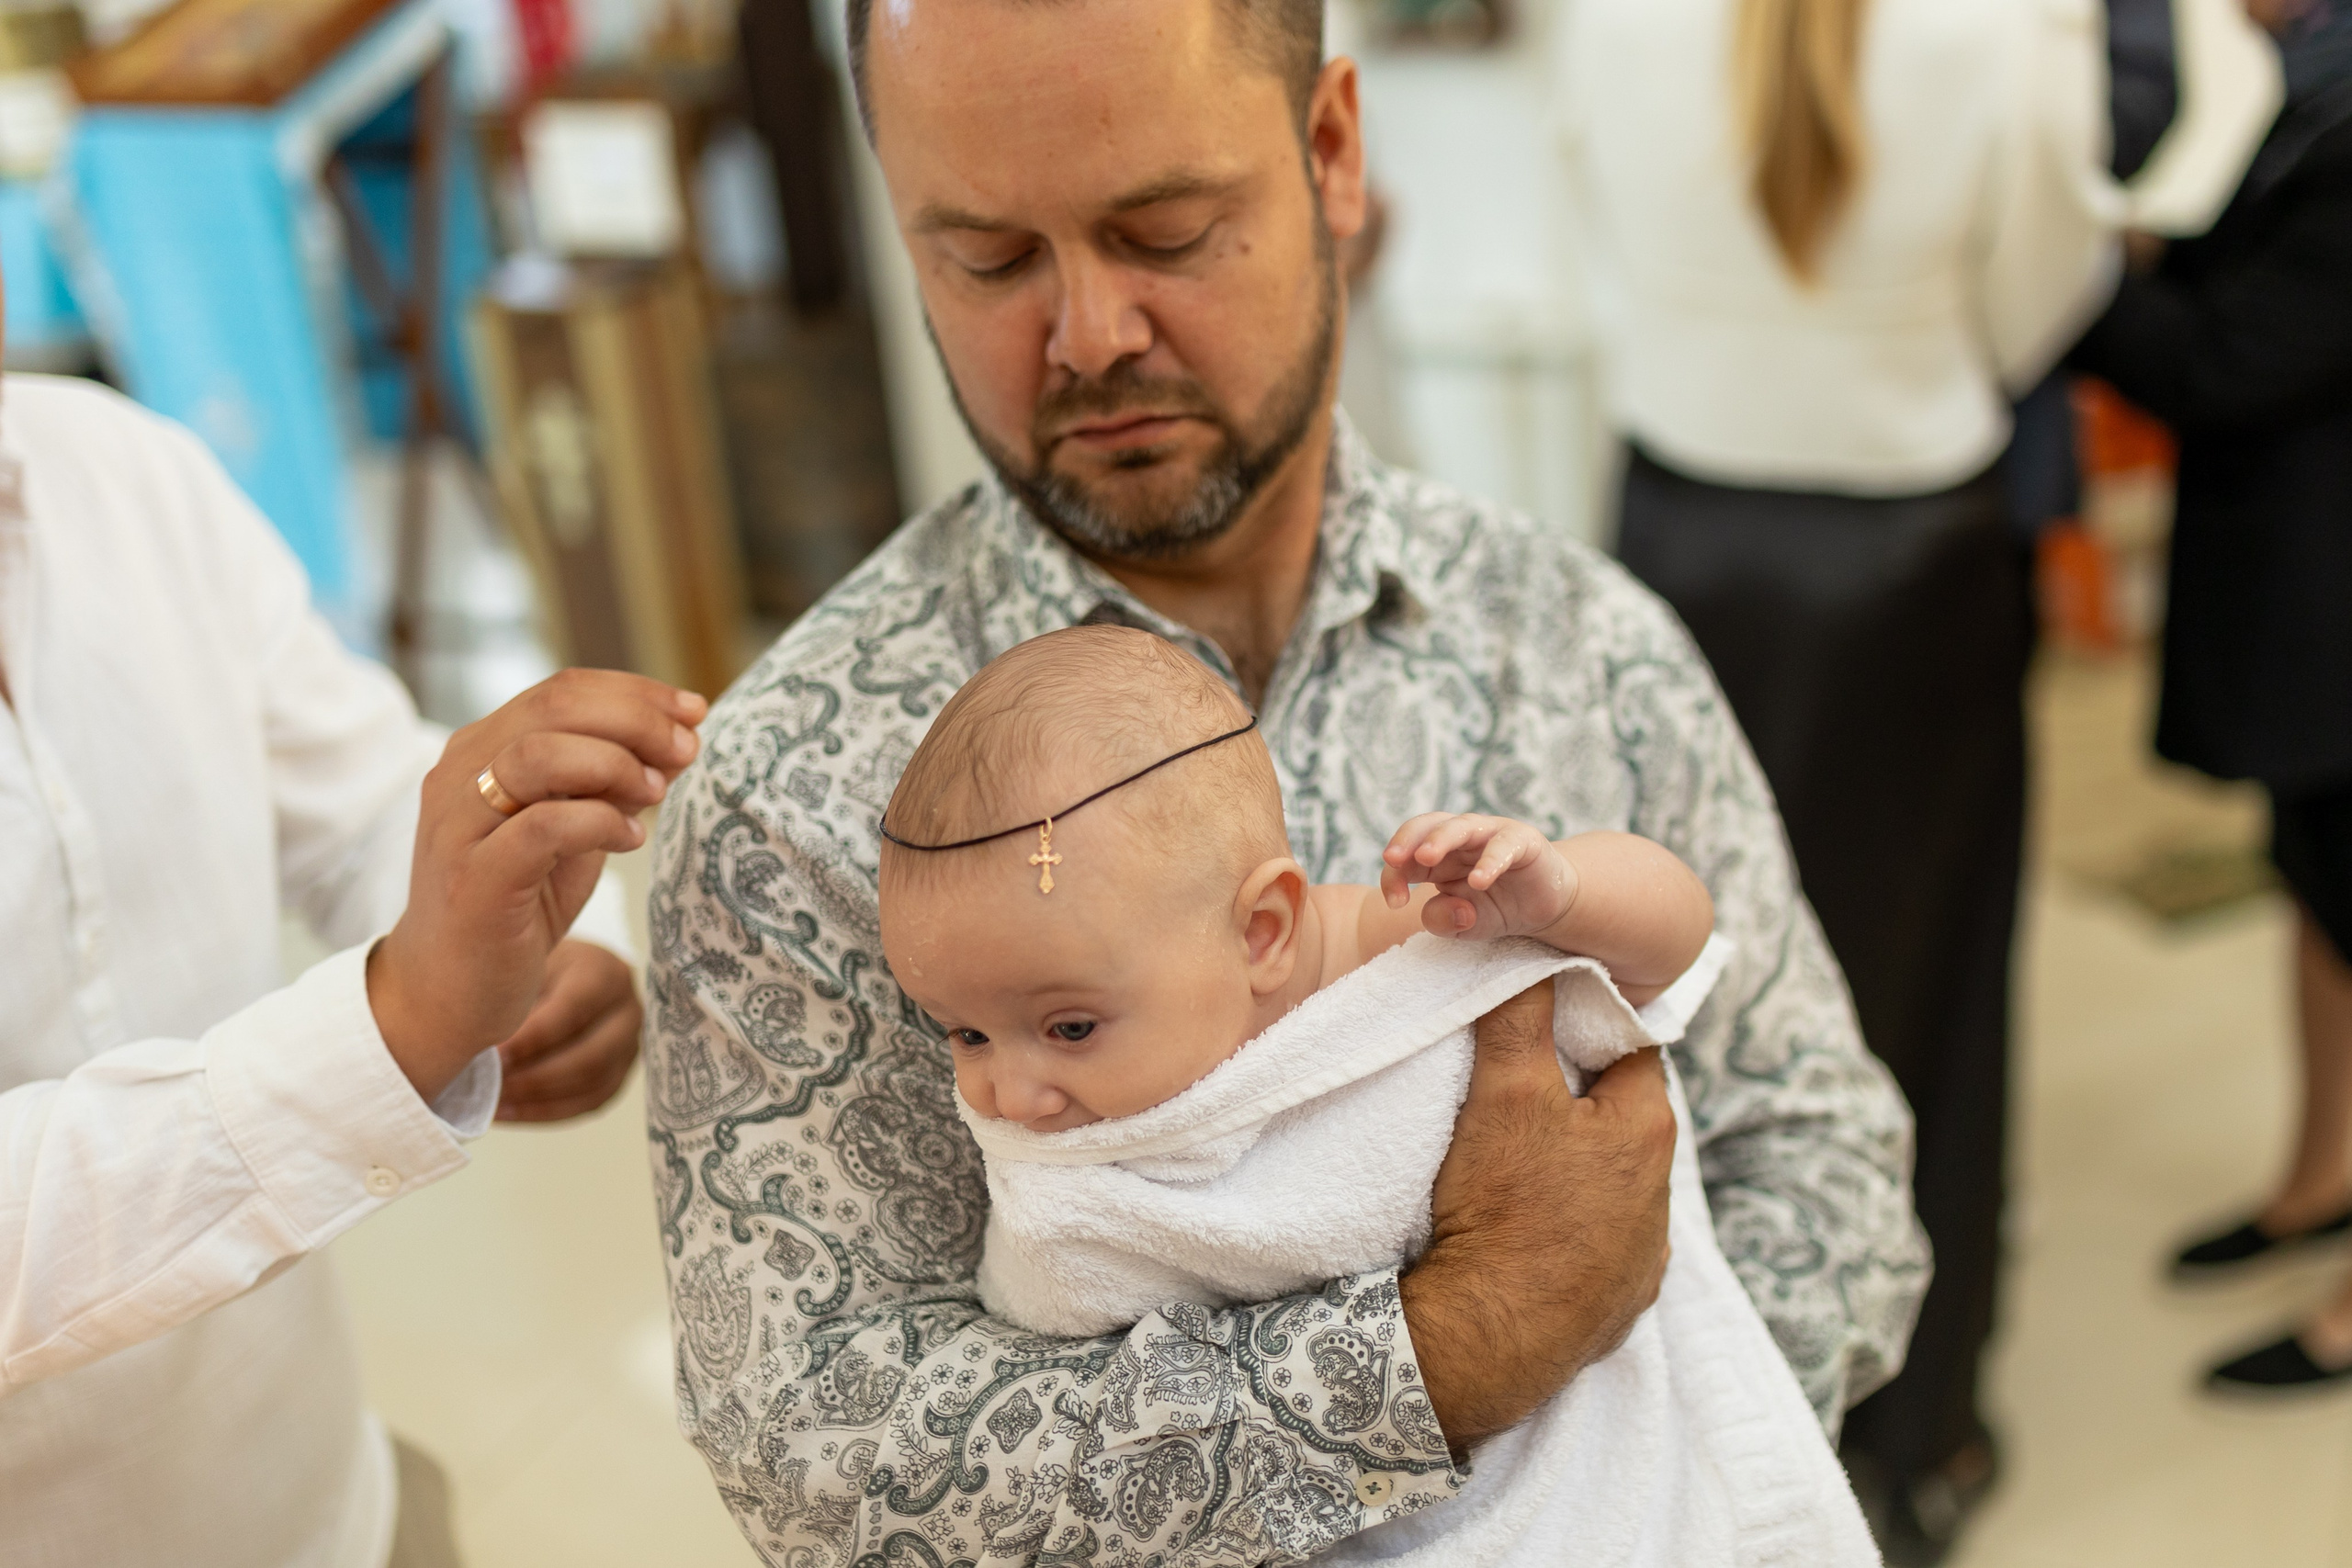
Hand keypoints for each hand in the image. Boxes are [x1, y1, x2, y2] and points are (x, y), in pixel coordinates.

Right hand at [368, 668, 703, 1101]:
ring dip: (615, 764)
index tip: (695, 710)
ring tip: (658, 792)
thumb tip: (681, 740)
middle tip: (688, 745)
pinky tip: (632, 838)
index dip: (635, 692)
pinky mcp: (473, 879)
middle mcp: (459, 774)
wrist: (444, 991)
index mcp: (481, 749)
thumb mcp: (574, 832)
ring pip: (539, 755)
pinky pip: (541, 827)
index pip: (561, 690)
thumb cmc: (517, 905)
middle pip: (553, 708)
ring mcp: (458, 825)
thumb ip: (613, 784)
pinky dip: (598, 822)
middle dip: (636, 718)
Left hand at [495, 939, 640, 1122]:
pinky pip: (588, 1103)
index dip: (533, 1038)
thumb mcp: (525, 961)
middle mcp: (628, 1011)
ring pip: (592, 1084)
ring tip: (493, 1102)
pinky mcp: (618, 1074)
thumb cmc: (535, 964)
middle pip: (591, 1056)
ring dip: (539, 1098)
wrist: (560, 974)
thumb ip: (514, 992)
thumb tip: (480, 1037)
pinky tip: (506, 1112)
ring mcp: (629, 1045)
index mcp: (606, 973)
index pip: (573, 1010)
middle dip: (537, 1077)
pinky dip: (545, 1112)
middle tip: (492, 1085)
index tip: (493, 1054)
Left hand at [1380, 813, 1577, 940]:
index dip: (1394, 875)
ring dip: (1440, 839)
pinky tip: (1479, 880)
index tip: (1395, 902)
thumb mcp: (1462, 924)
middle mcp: (1459, 839)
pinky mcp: (1522, 840)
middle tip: (1392, 859)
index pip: (1405, 856)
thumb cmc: (1494, 907)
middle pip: (1427, 826)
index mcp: (1436, 856)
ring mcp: (1490, 834)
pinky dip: (1489, 861)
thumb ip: (1443, 921)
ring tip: (1426, 857)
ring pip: (1460, 827)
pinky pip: (1503, 845)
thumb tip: (1453, 910)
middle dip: (1406, 840)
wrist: (1542, 906)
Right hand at [1400, 980, 1674, 1445]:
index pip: (1631, 1049)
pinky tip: (1527, 1231)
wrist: (1490, 1336)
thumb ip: (1518, 1015)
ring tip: (1515, 1165)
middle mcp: (1660, 1196)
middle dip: (1577, 1100)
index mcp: (1648, 1130)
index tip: (1545, 1020)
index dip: (1587, 1027)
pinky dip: (1568, 1232)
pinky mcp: (1615, 1306)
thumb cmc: (1506, 1207)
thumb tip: (1528, 953)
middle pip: (1620, 1121)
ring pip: (1611, 1187)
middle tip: (1519, 1087)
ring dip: (1575, 1169)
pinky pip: (1597, 1249)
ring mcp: (1641, 1258)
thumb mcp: (1506, 1092)